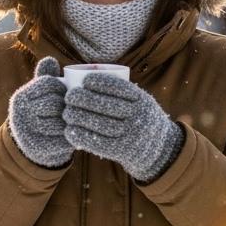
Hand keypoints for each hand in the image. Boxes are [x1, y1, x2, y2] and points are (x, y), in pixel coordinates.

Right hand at [8, 57, 72, 167]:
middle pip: (56, 103)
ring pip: (61, 122)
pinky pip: (63, 139)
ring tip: (70, 121)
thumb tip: (49, 59)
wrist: (31, 146)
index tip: (65, 94)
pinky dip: (71, 137)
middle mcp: (20, 114)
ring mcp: (27, 132)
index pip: (49, 83)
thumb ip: (46, 77)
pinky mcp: (38, 148)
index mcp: (21, 97)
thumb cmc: (40, 113)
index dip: (63, 87)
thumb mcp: (40, 94)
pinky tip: (70, 135)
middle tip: (70, 109)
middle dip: (67, 105)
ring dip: (70, 122)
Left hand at [64, 72, 184, 181]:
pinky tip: (70, 131)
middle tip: (69, 96)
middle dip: (84, 99)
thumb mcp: (141, 101)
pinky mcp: (122, 151)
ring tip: (67, 112)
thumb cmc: (141, 118)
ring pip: (101, 124)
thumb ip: (122, 92)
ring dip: (79, 117)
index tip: (85, 80)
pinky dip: (82, 136)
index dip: (100, 82)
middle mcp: (138, 117)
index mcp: (142, 101)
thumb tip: (87, 75)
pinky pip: (99, 144)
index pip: (120, 88)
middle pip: (107, 105)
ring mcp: (131, 135)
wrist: (159, 148)